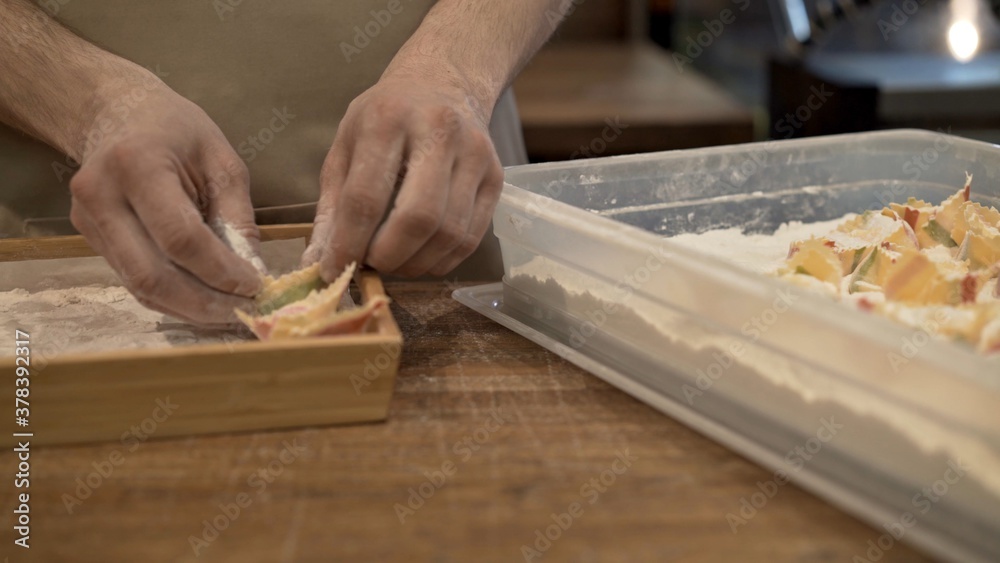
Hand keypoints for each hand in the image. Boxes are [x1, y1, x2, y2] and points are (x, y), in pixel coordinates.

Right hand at [68, 75, 262, 324]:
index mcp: (138, 165)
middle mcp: (101, 196)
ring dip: (188, 308)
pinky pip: (133, 280)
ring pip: (140, 286)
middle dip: (203, 302)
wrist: (116, 112)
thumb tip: (253, 272)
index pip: (180, 237)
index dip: (220, 271)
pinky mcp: (89, 239)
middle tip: (244, 311)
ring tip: (229, 312)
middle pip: (152, 274)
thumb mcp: (221, 160)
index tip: (255, 286)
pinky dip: (172, 297)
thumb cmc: (178, 131)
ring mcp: (88, 221)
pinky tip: (203, 300)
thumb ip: (237, 216)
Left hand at [304, 69, 503, 278]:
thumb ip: (331, 206)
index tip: (335, 270)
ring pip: (449, 233)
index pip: (366, 197)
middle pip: (417, 217)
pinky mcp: (496, 177)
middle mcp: (439, 130)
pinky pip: (471, 237)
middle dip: (388, 257)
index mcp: (388, 118)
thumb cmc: (385, 119)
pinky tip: (420, 257)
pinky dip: (442, 260)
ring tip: (393, 261)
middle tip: (370, 265)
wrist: (442, 84)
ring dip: (416, 263)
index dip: (348, 244)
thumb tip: (320, 263)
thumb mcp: (346, 146)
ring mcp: (475, 153)